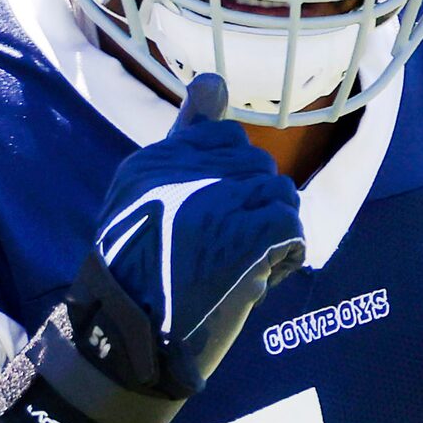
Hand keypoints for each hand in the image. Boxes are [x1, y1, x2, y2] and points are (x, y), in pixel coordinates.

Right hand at [81, 73, 306, 396]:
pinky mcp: (252, 232)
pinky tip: (251, 281)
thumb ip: (188, 136)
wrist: (129, 345)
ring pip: (281, 196)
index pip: (225, 139)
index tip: (205, 224)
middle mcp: (187, 169)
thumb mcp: (146, 197)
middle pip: (258, 167)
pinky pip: (293, 230)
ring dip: (268, 236)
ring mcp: (221, 198)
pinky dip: (281, 262)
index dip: (228, 185)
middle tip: (217, 255)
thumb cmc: (138, 280)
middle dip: (250, 212)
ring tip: (232, 268)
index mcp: (157, 158)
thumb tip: (215, 77)